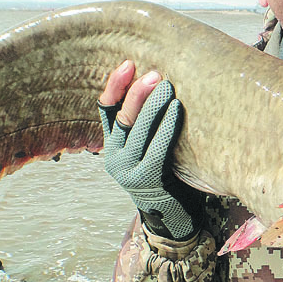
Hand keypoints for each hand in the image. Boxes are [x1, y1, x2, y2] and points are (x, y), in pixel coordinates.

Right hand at [98, 60, 201, 240]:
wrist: (173, 217)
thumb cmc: (167, 175)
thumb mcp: (149, 149)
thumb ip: (147, 126)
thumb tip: (160, 83)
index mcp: (112, 146)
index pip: (105, 109)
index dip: (115, 85)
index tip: (128, 64)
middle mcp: (114, 157)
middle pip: (122, 116)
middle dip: (138, 92)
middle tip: (156, 74)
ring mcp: (128, 170)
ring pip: (136, 130)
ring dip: (152, 105)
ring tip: (168, 86)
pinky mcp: (146, 179)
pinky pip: (156, 146)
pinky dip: (166, 126)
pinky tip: (176, 109)